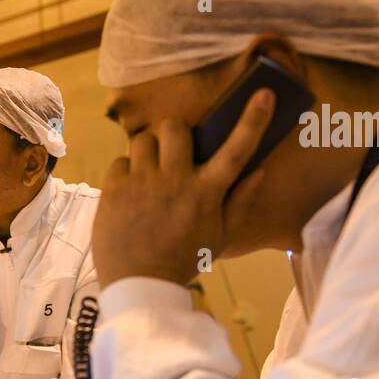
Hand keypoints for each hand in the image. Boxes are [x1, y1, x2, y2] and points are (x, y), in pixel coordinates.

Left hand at [93, 89, 273, 288]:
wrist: (139, 284)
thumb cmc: (183, 260)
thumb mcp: (220, 237)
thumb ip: (241, 202)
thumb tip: (261, 170)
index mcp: (207, 193)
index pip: (236, 150)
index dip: (253, 120)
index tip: (264, 94)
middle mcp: (176, 182)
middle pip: (174, 127)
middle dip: (174, 133)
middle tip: (173, 150)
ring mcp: (143, 184)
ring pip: (143, 139)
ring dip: (148, 150)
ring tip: (149, 172)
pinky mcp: (114, 190)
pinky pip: (120, 162)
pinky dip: (126, 172)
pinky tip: (130, 193)